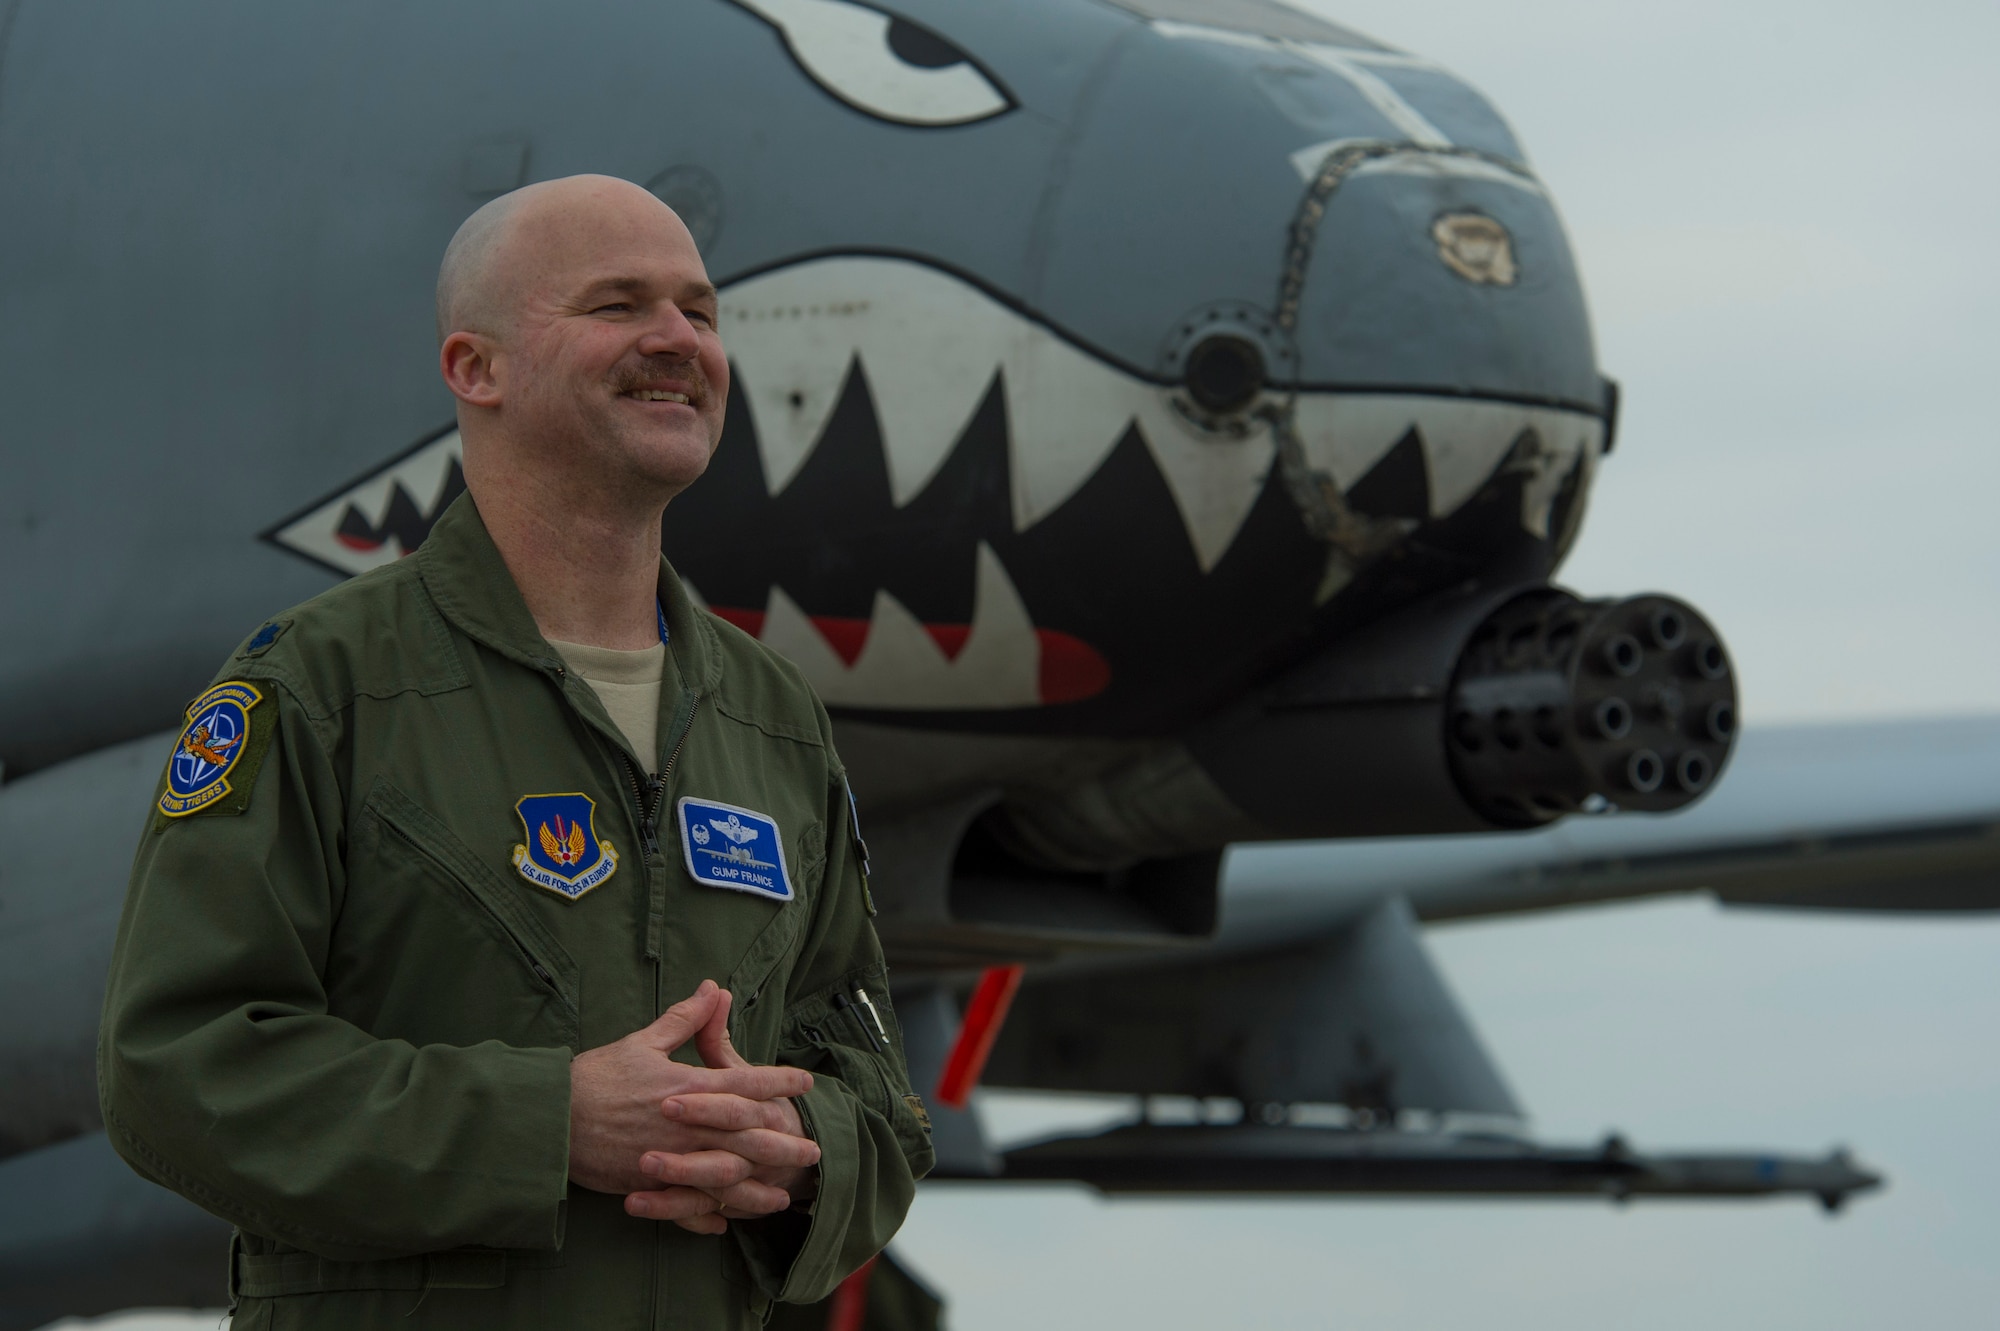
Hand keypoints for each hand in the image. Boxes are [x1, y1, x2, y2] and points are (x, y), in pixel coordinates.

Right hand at [568, 980, 813, 1197]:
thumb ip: (684, 1019)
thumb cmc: (595, 1077)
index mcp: (689, 1088)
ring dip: (756, 1188)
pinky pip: (685, 1205)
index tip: (806, 1083)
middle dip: (783, 1144)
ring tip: (780, 1198)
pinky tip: (724, 1222)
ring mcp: (670, 1160)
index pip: (745, 1084)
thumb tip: (714, 988)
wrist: (550, 1119)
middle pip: (747, 1137)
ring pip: (725, 1177)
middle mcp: (687, 1127)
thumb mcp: (642, 1042)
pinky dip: (706, 1215)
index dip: (779, 1082)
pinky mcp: (648, 1185)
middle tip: (813, 1152)